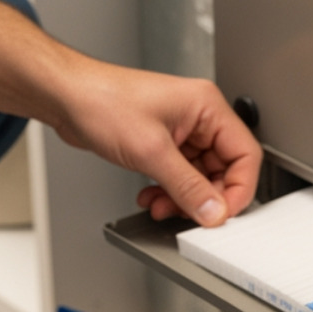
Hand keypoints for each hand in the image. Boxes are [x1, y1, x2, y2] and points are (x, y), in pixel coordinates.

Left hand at [52, 61, 259, 226]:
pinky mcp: (163, 144)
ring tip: (161, 206)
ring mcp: (181, 131)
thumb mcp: (151, 151)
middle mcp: (198, 118)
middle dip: (204, 196)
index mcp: (207, 107)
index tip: (222, 213)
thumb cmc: (103, 101)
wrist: (67, 98)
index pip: (245, 154)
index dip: (238, 189)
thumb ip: (187, 186)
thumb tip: (213, 211)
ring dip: (182, 197)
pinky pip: (179, 176)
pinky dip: (168, 192)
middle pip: (224, 169)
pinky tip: (150, 196)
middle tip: (187, 213)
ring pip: (199, 177)